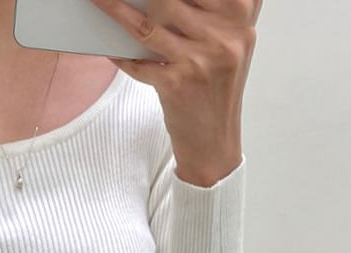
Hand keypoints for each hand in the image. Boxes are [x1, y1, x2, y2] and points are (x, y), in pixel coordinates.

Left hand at [88, 0, 263, 185]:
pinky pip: (138, 61)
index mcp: (241, 16)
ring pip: (149, 23)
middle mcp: (226, 36)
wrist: (214, 141)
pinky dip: (120, 54)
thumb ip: (216, 9)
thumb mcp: (230, 41)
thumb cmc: (215, 86)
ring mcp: (201, 60)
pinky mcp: (177, 85)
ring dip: (115, 9)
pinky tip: (109, 46)